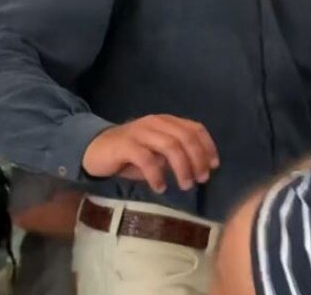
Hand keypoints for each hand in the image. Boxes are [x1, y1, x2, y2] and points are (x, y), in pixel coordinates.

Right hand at [82, 115, 218, 193]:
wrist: (96, 149)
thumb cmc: (131, 154)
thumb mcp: (157, 153)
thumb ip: (177, 156)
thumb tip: (200, 169)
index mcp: (166, 122)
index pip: (195, 128)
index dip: (208, 146)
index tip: (214, 166)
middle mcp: (155, 123)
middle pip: (185, 137)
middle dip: (197, 159)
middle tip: (200, 180)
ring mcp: (140, 132)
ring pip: (170, 146)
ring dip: (182, 168)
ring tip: (184, 186)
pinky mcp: (125, 145)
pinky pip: (146, 159)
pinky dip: (157, 174)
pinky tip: (160, 187)